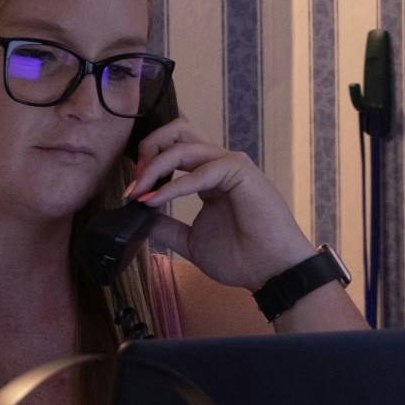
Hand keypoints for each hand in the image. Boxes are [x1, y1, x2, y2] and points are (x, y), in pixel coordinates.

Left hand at [125, 116, 316, 289]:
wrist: (271, 273)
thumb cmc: (241, 258)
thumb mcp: (191, 241)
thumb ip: (167, 226)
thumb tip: (140, 217)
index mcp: (208, 177)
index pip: (173, 150)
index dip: (148, 164)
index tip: (132, 193)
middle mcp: (218, 165)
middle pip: (178, 131)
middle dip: (149, 148)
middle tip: (135, 180)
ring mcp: (230, 165)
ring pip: (183, 144)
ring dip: (154, 166)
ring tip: (139, 191)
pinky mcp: (240, 171)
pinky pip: (200, 171)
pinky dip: (173, 185)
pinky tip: (156, 200)